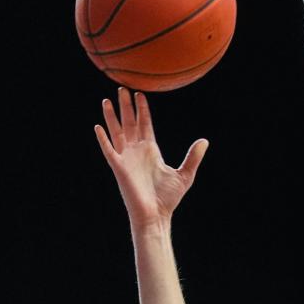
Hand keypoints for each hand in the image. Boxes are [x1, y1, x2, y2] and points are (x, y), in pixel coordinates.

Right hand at [95, 87, 207, 230]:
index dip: (142, 109)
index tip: (140, 94)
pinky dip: (103, 139)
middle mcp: (137, 152)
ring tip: (108, 99)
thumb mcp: (184, 175)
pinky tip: (98, 127)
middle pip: (129, 123)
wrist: (156, 216)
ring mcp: (127, 159)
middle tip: (122, 88)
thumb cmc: (168, 199)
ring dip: (112, 117)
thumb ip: (193, 157)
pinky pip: (109, 150)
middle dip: (126, 106)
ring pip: (117, 132)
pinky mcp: (119, 168)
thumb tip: (205, 141)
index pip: (145, 124)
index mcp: (151, 150)